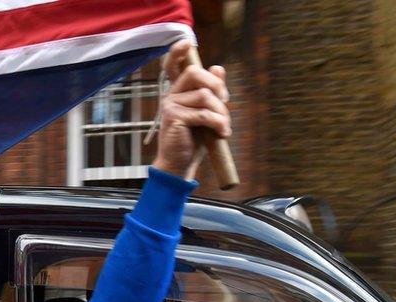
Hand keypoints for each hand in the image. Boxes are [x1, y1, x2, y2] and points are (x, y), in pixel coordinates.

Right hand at [151, 40, 230, 179]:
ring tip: (224, 128)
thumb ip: (211, 92)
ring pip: (204, 95)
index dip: (179, 51)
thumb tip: (218, 68)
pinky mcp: (174, 118)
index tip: (188, 43)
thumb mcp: (206, 113)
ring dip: (221, 112)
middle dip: (216, 86)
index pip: (172, 65)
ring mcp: (170, 106)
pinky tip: (222, 133)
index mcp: (177, 92)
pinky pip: (204, 113)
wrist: (179, 165)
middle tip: (225, 103)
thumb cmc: (193, 140)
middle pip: (195, 73)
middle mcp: (171, 95)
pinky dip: (218, 123)